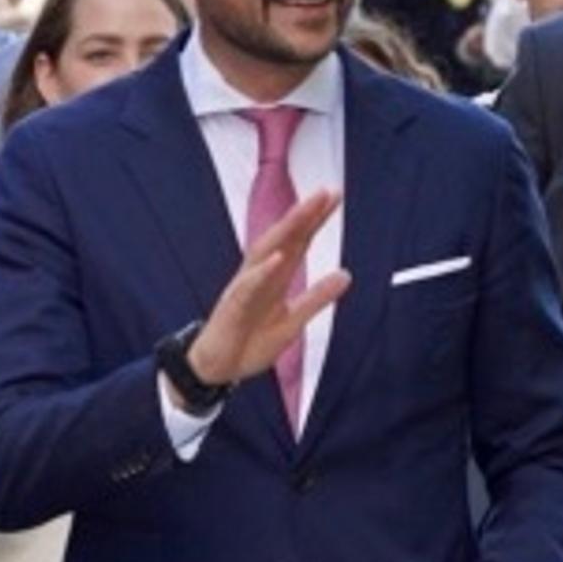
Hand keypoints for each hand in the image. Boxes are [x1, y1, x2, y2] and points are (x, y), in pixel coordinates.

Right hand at [184, 185, 348, 391]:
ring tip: (305, 211)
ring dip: (285, 230)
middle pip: (283, 239)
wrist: (216, 369)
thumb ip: (316, 299)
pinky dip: (263, 271)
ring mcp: (244, 289)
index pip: (298, 242)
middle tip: (326, 192)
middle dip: (303, 215)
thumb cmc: (250, 342)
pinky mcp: (232, 307)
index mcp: (275, 278)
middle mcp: (259, 276)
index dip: (315, 219)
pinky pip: (247, 286)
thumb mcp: (292, 323)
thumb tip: (346, 275)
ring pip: (264, 252)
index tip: (333, 196)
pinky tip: (279, 257)